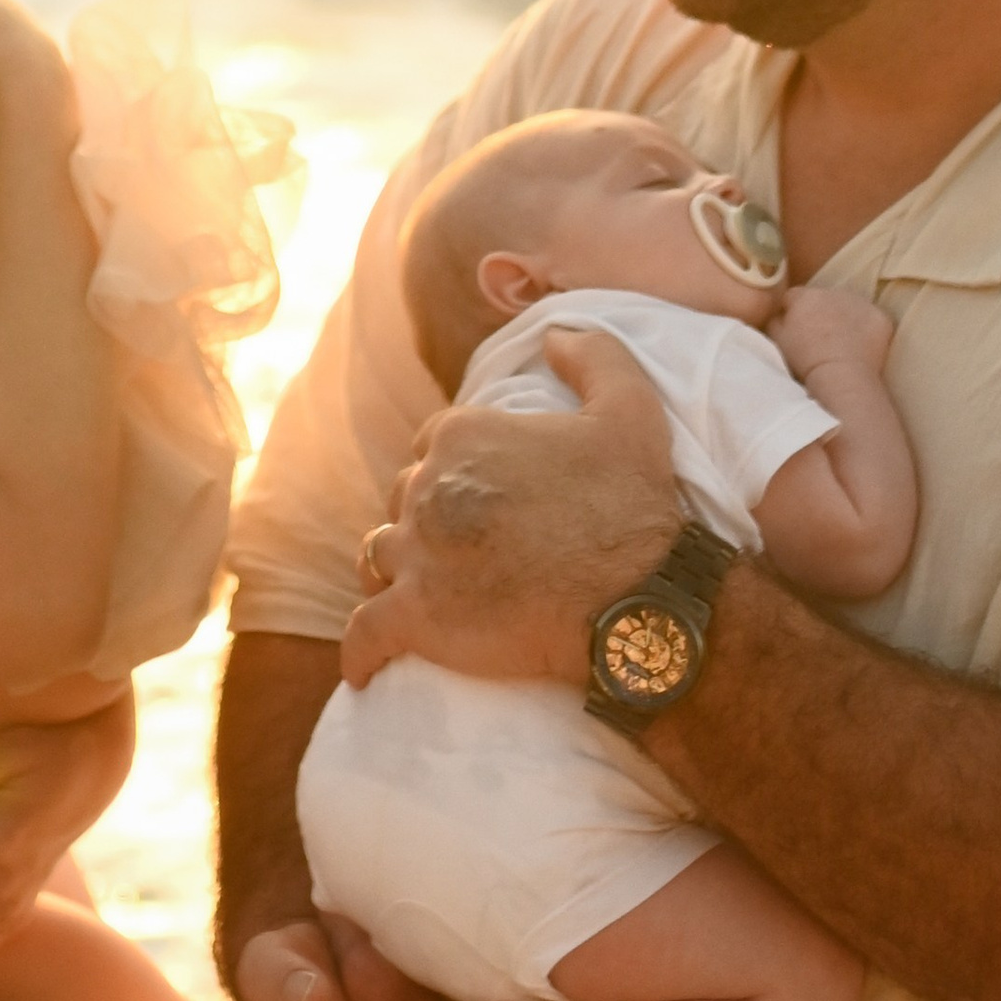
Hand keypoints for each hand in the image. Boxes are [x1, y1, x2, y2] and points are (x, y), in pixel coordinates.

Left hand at [338, 330, 678, 690]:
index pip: (430, 447)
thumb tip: (555, 333)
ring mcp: (415, 553)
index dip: (452, 475)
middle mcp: (426, 487)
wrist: (639, 600)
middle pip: (402, 501)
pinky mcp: (414, 616)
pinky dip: (361, 649)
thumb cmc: (635, 506)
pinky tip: (368, 667)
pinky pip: (363, 632)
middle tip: (463, 554)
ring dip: (395, 575)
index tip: (482, 504)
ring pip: (378, 557)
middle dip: (424, 523)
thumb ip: (593, 354)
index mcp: (462, 434)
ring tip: (421, 599)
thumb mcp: (631, 408)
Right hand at [771, 285, 895, 380]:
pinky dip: (867, 330)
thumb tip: (778, 314)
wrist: (842, 376)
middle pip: (824, 299)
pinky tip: (861, 348)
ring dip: (845, 318)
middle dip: (821, 313)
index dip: (792, 313)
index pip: (794, 297)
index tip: (794, 330)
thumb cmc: (805, 361)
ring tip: (842, 344)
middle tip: (820, 339)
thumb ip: (774, 321)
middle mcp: (835, 292)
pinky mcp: (881, 318)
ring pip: (850, 307)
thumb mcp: (777, 341)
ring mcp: (861, 303)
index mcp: (806, 296)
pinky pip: (871, 320)